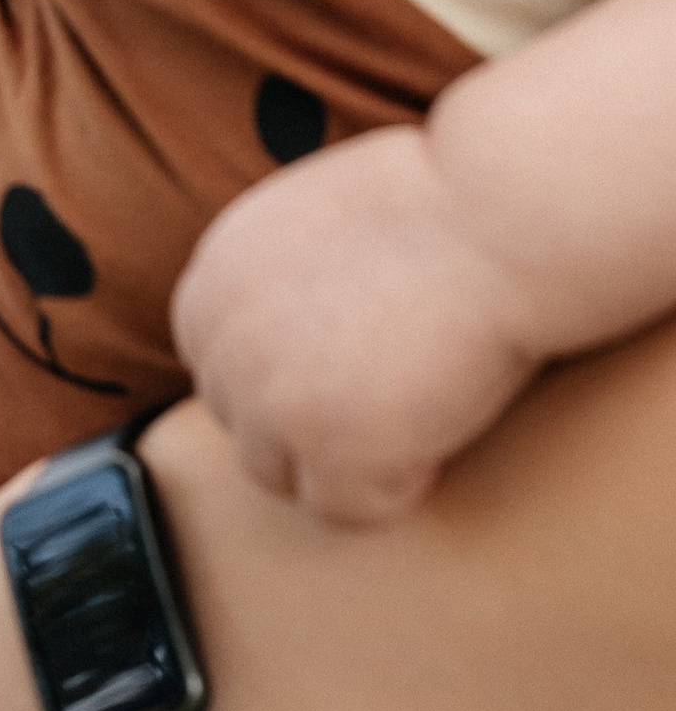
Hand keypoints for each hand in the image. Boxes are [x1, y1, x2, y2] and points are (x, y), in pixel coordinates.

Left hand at [173, 129, 539, 527]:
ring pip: (280, 475)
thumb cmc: (438, 202)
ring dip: (344, 460)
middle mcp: (221, 348)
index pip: (219, 369)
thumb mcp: (310, 221)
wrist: (500, 217)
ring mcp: (269, 405)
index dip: (291, 375)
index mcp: (211, 285)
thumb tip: (279, 337)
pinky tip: (438, 436)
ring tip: (416, 413)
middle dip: (312, 420)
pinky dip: (397, 486)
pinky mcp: (332, 451)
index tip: (354, 362)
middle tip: (393, 391)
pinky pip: (346, 508)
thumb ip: (273, 282)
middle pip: (245, 424)